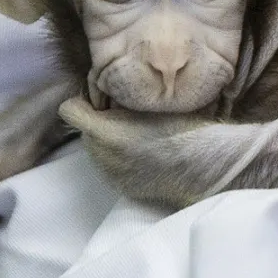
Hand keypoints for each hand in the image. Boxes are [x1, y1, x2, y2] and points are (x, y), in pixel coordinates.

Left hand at [58, 97, 215, 205]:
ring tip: (141, 135)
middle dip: (102, 121)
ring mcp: (110, 175)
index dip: (92, 100)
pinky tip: (146, 154)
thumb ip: (119, 94)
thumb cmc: (184, 126)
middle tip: (131, 116)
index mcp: (102, 132)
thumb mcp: (153, 98)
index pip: (71, 109)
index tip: (113, 99)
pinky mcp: (123, 189)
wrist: (206, 165)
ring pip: (97, 150)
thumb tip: (103, 88)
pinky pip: (111, 168)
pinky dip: (122, 160)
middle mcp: (99, 156)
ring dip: (111, 141)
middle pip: (85, 129)